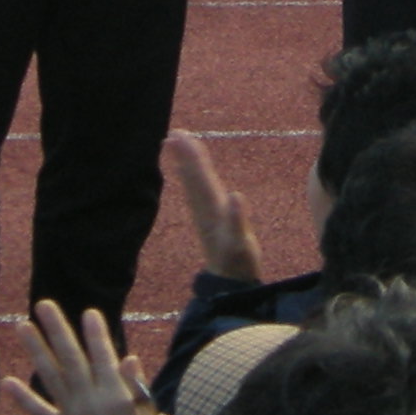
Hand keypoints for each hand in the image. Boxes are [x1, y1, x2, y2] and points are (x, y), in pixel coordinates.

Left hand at [9, 302, 172, 414]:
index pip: (103, 356)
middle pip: (70, 358)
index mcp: (116, 397)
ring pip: (50, 376)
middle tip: (43, 304)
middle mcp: (90, 402)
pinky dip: (23, 398)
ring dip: (36, 350)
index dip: (95, 333)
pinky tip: (9, 381)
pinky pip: (39, 413)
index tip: (88, 312)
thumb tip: (128, 358)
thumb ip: (137, 389)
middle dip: (57, 329)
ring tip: (22, 326)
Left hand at [164, 131, 264, 289]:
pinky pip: (201, 192)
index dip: (191, 156)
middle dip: (186, 154)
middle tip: (175, 132)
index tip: (181, 136)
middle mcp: (206, 209)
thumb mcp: (240, 245)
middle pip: (194, 177)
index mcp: (212, 209)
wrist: (231, 282)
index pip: (200, 177)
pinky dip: (197, 179)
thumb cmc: (238, 263)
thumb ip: (237, 221)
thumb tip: (235, 195)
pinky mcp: (211, 219)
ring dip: (188, 163)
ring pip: (195, 183)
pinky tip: (195, 170)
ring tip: (178, 144)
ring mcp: (207, 214)